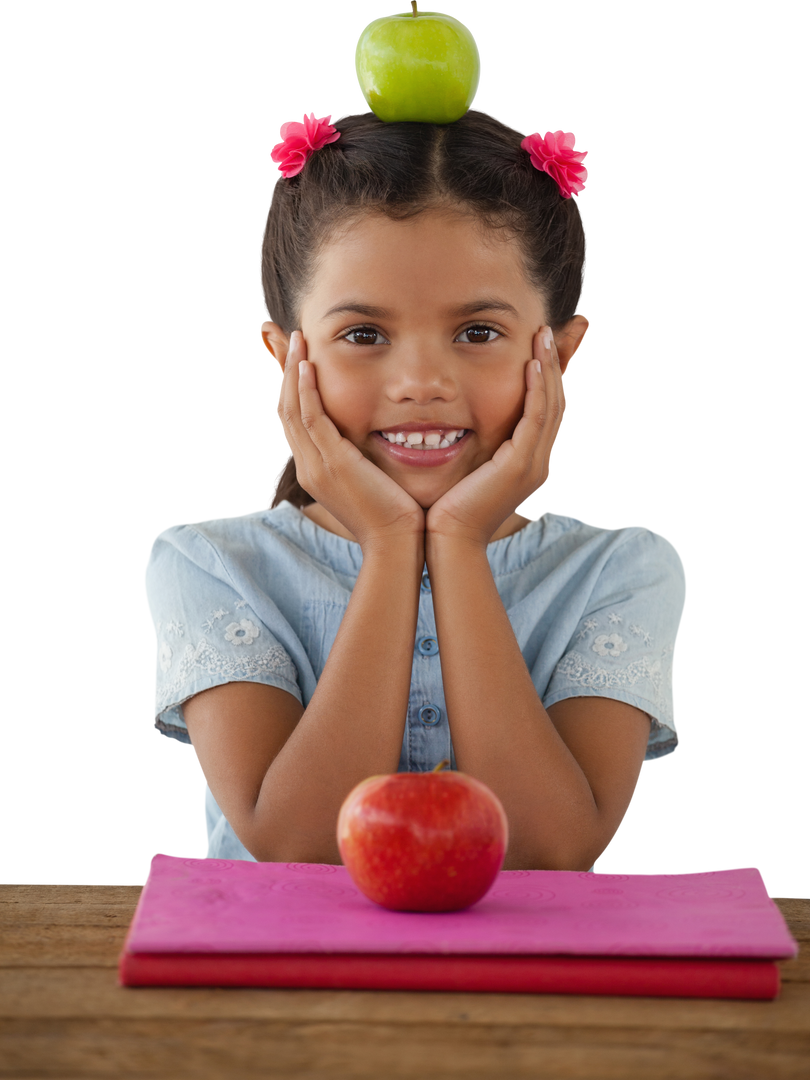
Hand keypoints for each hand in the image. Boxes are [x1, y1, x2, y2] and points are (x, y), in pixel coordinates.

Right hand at [274, 331, 425, 553]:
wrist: (398, 544)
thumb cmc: (396, 517)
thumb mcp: (373, 482)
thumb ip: (366, 460)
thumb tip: (375, 442)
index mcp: (315, 471)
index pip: (294, 422)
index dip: (293, 389)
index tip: (299, 360)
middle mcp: (307, 467)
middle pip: (283, 411)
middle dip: (285, 373)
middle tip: (292, 340)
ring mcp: (315, 465)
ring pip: (291, 409)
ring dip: (293, 371)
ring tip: (298, 341)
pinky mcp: (331, 463)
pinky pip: (310, 417)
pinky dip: (306, 389)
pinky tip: (309, 365)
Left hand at [425, 326, 568, 547]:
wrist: (449, 540)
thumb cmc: (449, 510)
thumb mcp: (469, 472)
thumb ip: (476, 450)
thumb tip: (462, 426)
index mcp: (530, 465)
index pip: (547, 414)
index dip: (546, 379)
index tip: (538, 349)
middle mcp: (540, 464)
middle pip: (557, 404)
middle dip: (553, 366)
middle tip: (546, 332)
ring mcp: (534, 465)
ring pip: (552, 406)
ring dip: (548, 368)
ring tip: (542, 337)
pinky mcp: (521, 465)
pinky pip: (535, 417)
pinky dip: (536, 389)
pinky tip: (531, 364)